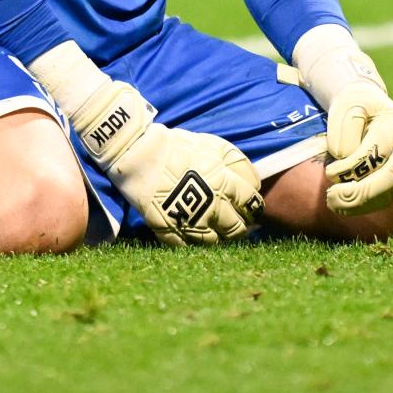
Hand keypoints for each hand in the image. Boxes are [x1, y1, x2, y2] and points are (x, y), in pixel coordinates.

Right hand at [69, 79, 263, 246]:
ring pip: (217, 241)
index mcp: (224, 182)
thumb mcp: (213, 146)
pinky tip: (197, 233)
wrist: (139, 157)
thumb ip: (236, 164)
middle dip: (242, 225)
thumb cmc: (178, 148)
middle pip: (238, 226)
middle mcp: (212, 206)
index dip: (253, 203)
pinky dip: (196, 242)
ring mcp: (192, 222)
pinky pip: (191, 246)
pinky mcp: (172, 232)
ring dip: (221, 237)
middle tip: (240, 222)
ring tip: (219, 229)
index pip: (251, 201)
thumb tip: (253, 182)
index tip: (250, 203)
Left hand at [292, 25, 392, 216]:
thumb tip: (344, 157)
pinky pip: (383, 199)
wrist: (366, 108)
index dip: (354, 167)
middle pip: (389, 177)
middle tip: (332, 196)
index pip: (378, 152)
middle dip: (360, 192)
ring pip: (387, 193)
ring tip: (333, 203)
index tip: (330, 172)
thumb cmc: (355, 105)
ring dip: (360, 203)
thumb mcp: (348, 104)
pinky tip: (342, 207)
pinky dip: (363, 207)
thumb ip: (346, 129)